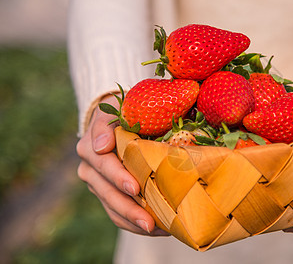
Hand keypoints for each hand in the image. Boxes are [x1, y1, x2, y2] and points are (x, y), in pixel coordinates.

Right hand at [76, 95, 167, 235]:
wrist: (117, 121)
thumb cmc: (123, 113)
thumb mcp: (115, 108)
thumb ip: (106, 123)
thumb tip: (102, 146)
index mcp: (91, 147)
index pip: (104, 165)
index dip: (119, 177)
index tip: (135, 188)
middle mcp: (90, 169)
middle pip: (108, 193)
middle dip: (129, 208)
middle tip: (149, 221)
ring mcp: (97, 185)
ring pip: (113, 208)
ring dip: (133, 221)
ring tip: (156, 229)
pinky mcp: (106, 196)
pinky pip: (117, 215)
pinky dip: (134, 224)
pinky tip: (157, 229)